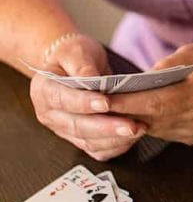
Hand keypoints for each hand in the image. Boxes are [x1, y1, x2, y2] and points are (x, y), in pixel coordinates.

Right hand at [29, 33, 146, 160]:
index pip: (63, 100)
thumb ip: (82, 66)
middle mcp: (51, 114)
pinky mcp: (79, 138)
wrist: (73, 65)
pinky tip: (132, 138)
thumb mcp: (76, 51)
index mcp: (45, 91)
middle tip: (130, 126)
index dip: (85, 103)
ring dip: (114, 139)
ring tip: (138, 130)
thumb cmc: (73, 56)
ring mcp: (64, 129)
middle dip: (106, 127)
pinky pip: (96, 149)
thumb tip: (91, 79)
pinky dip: (115, 147)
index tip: (106, 103)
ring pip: (88, 141)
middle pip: (77, 126)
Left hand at [106, 40, 192, 144]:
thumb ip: (161, 69)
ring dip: (131, 120)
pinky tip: (134, 114)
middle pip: (153, 118)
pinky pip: (164, 132)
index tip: (102, 99)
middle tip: (97, 105)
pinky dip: (148, 123)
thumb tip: (131, 85)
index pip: (156, 101)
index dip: (127, 103)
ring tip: (109, 109)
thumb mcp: (189, 53)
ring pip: (155, 128)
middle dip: (123, 112)